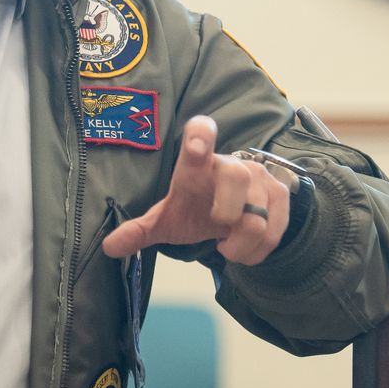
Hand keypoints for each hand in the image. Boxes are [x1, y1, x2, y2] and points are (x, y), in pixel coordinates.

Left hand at [100, 115, 290, 265]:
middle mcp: (231, 165)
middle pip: (237, 178)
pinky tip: (243, 248)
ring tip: (226, 245)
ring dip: (239, 245)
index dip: (200, 135)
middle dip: (226, 211)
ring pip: (257, 218)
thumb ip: (140, 230)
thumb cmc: (195, 209)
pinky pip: (273, 232)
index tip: (197, 141)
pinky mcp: (280, 196)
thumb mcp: (167, 220)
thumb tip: (109, 247)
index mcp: (198, 164)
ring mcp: (259, 178)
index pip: (200, 136)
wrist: (235, 212)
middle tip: (216, 226)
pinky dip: (255, 252)